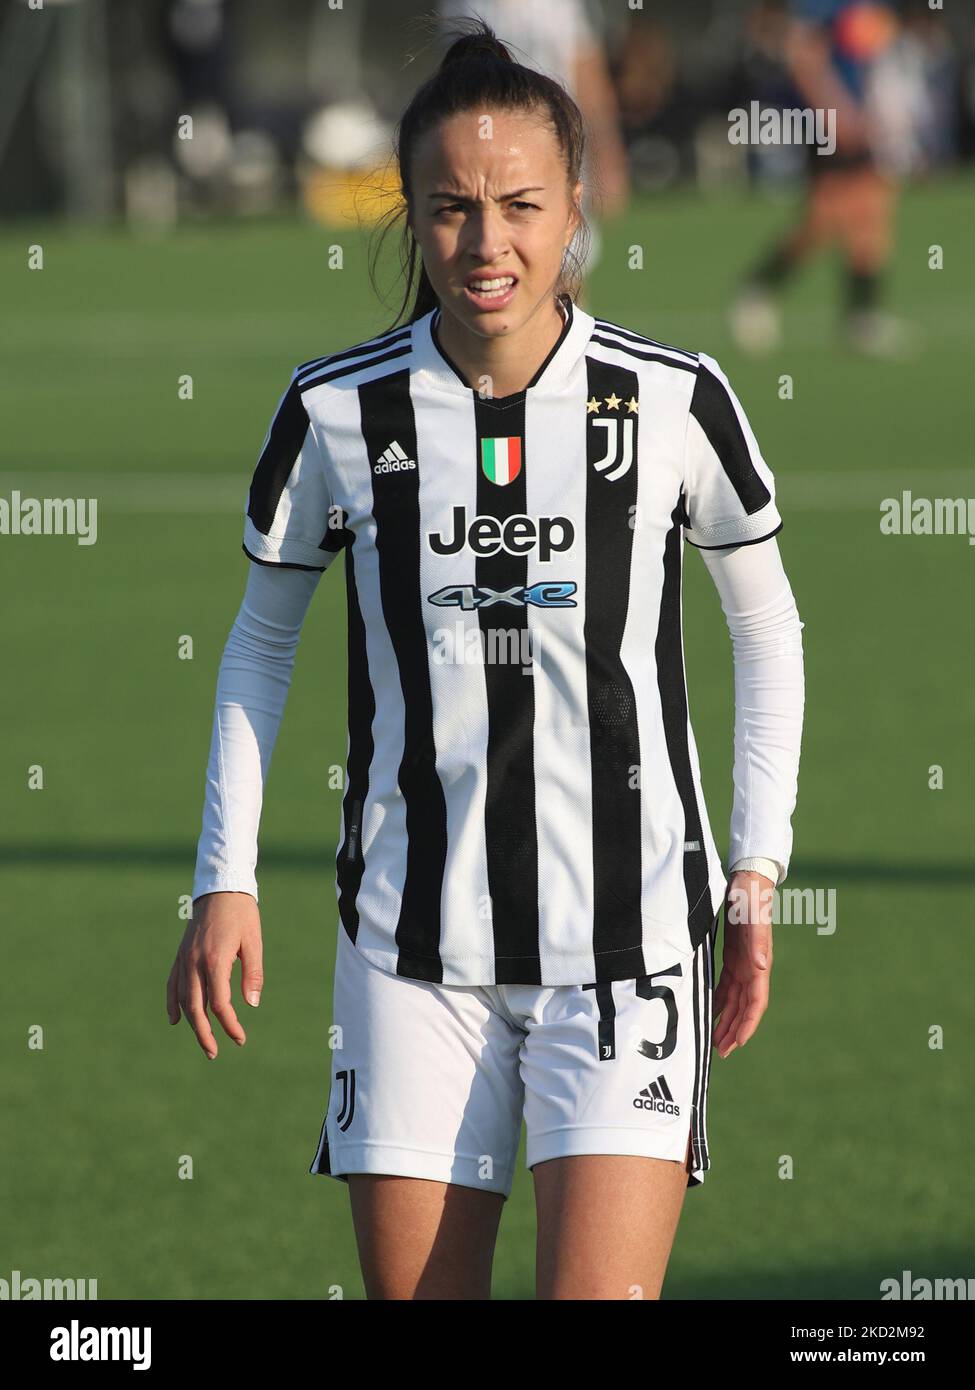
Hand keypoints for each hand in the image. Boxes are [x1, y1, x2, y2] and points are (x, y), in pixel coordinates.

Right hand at [166, 892, 262, 1058]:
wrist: (221, 887)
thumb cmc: (242, 914)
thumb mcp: (254, 942)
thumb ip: (252, 973)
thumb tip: (251, 1004)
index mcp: (215, 960)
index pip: (220, 1004)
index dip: (230, 1025)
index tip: (240, 1039)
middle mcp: (195, 962)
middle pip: (195, 1008)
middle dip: (204, 1034)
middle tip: (214, 1053)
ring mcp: (184, 958)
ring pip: (182, 999)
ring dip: (191, 1023)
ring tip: (203, 1042)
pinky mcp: (181, 954)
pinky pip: (173, 984)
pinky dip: (173, 1003)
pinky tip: (176, 1019)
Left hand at [712, 870, 773, 1058]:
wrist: (748, 881)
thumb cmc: (751, 899)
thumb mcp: (753, 918)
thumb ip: (758, 942)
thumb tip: (761, 967)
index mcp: (759, 964)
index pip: (755, 1004)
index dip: (746, 1025)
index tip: (735, 1044)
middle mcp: (753, 969)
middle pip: (744, 1008)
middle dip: (733, 1031)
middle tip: (720, 1053)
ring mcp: (744, 963)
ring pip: (735, 1000)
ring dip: (726, 1020)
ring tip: (714, 1040)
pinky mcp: (734, 956)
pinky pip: (727, 986)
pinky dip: (720, 1001)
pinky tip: (709, 1010)